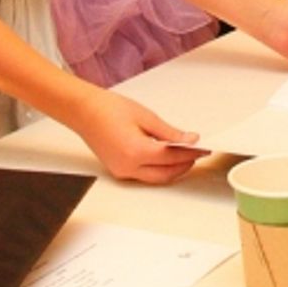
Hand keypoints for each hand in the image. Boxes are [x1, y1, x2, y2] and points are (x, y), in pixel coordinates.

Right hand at [73, 91, 208, 183]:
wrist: (84, 111)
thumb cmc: (110, 109)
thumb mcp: (146, 117)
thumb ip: (169, 133)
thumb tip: (189, 140)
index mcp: (136, 152)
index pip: (172, 158)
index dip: (191, 153)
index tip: (203, 148)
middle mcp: (128, 167)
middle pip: (166, 174)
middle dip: (184, 165)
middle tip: (198, 154)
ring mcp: (121, 171)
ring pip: (155, 178)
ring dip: (172, 170)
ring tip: (186, 156)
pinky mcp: (118, 170)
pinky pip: (144, 175)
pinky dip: (158, 169)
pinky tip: (166, 158)